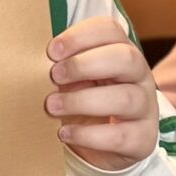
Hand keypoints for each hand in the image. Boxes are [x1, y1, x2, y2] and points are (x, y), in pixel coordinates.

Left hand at [47, 18, 157, 170]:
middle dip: (84, 65)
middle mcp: (139, 76)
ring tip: (52, 106)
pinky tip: (65, 133)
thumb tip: (30, 61)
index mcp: (121, 52)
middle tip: (54, 76)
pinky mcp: (143, 138)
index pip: (110, 30)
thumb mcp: (75, 79)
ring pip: (125, 98)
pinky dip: (88, 135)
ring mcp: (145, 107)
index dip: (80, 37)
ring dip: (82, 100)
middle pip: (125, 58)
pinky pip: (120, 135)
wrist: (104, 145)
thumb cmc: (85, 101)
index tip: (52, 51)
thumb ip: (61, 67)